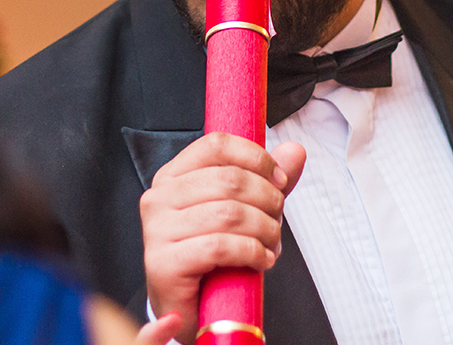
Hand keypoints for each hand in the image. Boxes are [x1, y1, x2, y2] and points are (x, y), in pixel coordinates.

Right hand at [140, 133, 305, 344]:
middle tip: (277, 219)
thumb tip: (295, 151)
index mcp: (173, 176)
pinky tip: (261, 260)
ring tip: (271, 244)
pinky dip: (251, 252)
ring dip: (264, 229)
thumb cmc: (211, 256)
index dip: (255, 157)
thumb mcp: (242, 210)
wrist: (187, 308)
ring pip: (229, 214)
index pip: (216, 145)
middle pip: (229, 179)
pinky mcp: (163, 263)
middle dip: (267, 199)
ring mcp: (157, 230)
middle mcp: (159, 197)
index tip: (279, 178)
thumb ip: (266, 180)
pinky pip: (220, 247)